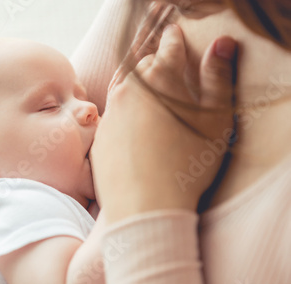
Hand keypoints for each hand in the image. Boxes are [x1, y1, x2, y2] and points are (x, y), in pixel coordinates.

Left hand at [91, 24, 237, 222]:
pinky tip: (137, 131)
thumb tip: (221, 45)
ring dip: (139, 89)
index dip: (177, 42)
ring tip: (152, 101)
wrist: (144, 206)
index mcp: (160, 79)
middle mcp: (129, 89)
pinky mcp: (100, 135)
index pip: (170, 47)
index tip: (178, 41)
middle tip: (169, 73)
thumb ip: (218, 78)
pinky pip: (113, 115)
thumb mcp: (216, 121)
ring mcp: (110, 113)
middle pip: (145, 66)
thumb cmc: (187, 166)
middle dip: (158, 66)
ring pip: (125, 89)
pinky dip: (125, 115)